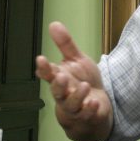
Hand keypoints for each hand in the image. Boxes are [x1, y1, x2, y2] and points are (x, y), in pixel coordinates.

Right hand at [35, 21, 112, 140]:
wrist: (97, 107)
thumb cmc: (83, 82)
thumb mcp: (76, 61)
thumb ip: (65, 45)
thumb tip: (54, 24)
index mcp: (60, 79)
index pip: (49, 74)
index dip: (44, 68)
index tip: (41, 59)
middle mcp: (65, 94)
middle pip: (57, 92)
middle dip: (58, 85)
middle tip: (61, 76)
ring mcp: (75, 107)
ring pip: (71, 105)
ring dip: (77, 96)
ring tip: (84, 87)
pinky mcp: (88, 116)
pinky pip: (86, 115)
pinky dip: (90, 109)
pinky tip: (94, 102)